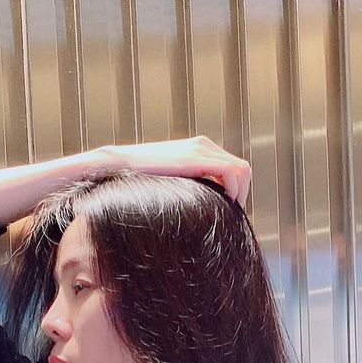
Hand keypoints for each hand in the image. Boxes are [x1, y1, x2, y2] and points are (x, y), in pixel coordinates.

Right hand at [101, 136, 250, 206]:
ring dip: (239, 194)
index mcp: (199, 150)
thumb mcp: (168, 183)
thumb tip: (193, 211)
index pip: (233, 169)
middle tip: (229, 217)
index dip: (236, 192)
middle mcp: (203, 146)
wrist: (119, 165)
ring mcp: (200, 149)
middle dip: (241, 194)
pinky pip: (230, 172)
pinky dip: (233, 190)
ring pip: (241, 170)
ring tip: (226, 213)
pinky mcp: (194, 158)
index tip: (226, 213)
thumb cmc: (137, 181)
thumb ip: (184, 188)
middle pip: (242, 170)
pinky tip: (220, 205)